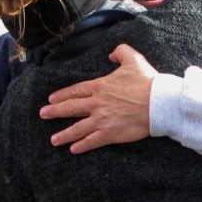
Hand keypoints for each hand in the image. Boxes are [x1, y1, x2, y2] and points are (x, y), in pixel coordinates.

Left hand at [39, 44, 157, 153]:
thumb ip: (120, 52)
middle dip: (55, 112)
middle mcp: (97, 104)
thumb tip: (112, 53)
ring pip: (78, 128)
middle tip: (43, 115)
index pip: (76, 91)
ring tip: (54, 140)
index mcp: (100, 87)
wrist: (158, 102)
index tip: (51, 99)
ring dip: (64, 134)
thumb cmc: (147, 81)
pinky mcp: (110, 133)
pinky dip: (82, 145)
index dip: (62, 95)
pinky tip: (73, 149)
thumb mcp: (133, 59)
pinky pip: (92, 141)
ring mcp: (102, 120)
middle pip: (71, 108)